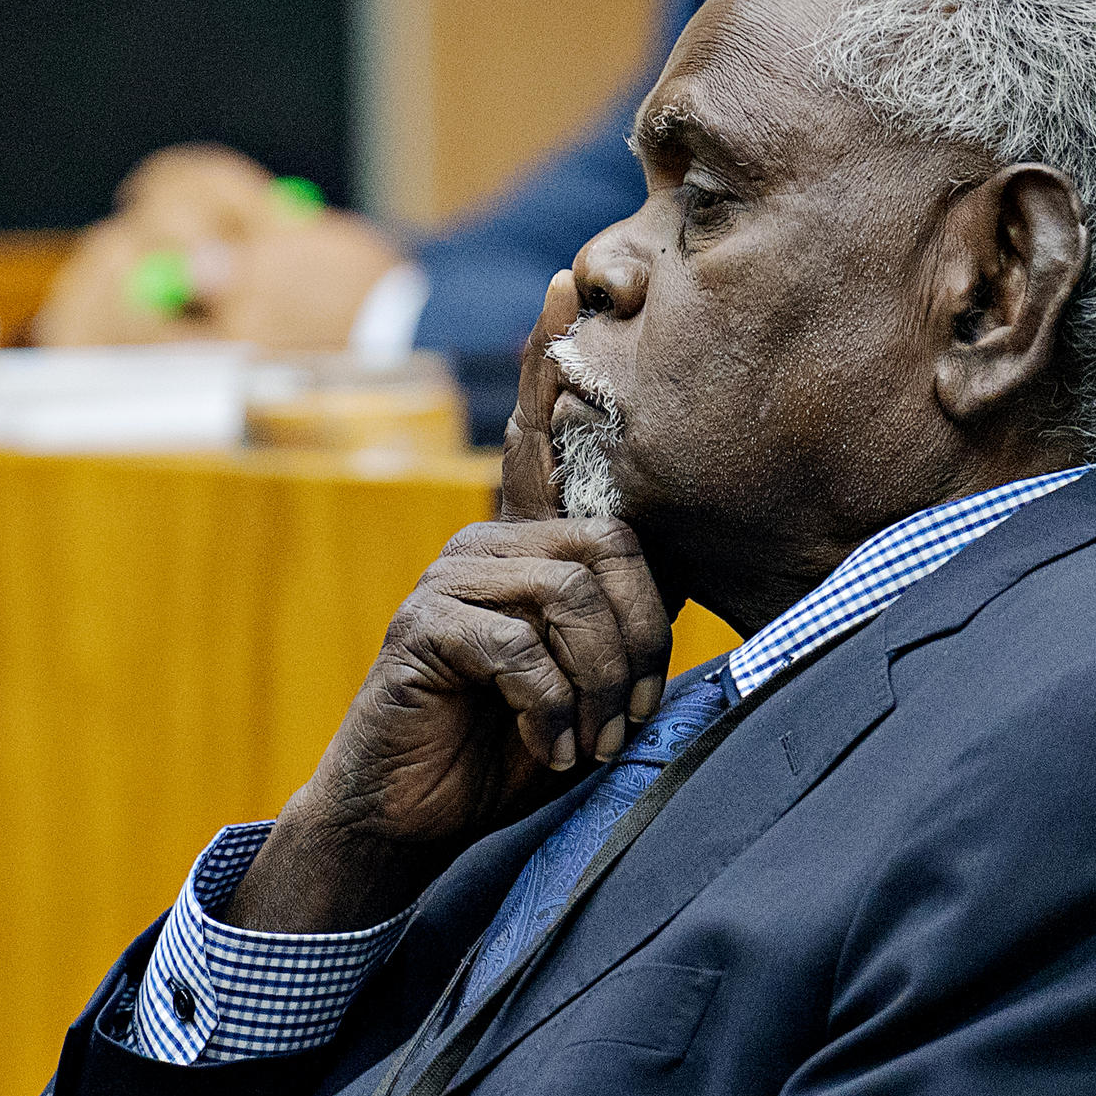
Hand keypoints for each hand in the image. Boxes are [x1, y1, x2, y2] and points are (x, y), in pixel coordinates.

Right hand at [230, 305, 677, 931]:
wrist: (416, 815)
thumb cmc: (509, 747)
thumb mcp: (585, 677)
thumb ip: (616, 617)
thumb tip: (678, 579)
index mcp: (524, 546)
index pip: (542, 436)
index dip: (551, 358)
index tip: (573, 280)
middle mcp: (483, 545)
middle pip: (603, 547)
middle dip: (639, 641)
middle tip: (632, 714)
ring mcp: (448, 580)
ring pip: (568, 598)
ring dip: (600, 684)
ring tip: (589, 739)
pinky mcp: (424, 628)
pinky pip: (520, 646)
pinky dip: (551, 707)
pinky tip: (546, 745)